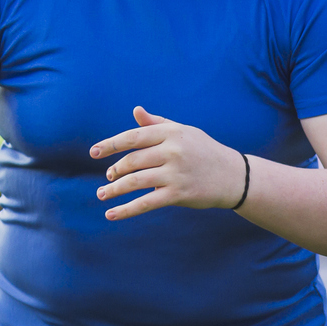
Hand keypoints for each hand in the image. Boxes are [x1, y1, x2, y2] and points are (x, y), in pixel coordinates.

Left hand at [92, 107, 245, 219]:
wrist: (233, 175)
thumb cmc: (203, 150)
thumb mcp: (183, 132)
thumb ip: (156, 124)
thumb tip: (135, 111)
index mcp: (171, 133)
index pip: (133, 137)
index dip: (110, 144)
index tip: (93, 152)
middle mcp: (172, 151)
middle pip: (132, 161)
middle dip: (115, 170)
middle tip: (108, 177)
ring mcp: (176, 173)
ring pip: (135, 181)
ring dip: (114, 189)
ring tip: (102, 194)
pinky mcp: (179, 194)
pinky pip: (146, 202)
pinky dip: (126, 210)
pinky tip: (111, 214)